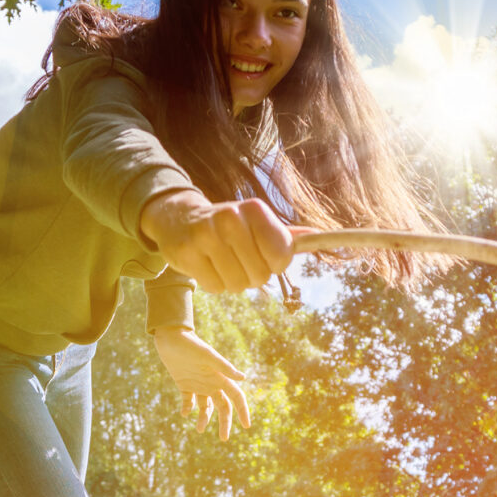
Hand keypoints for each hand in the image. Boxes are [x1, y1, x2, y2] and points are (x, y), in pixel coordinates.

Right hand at [139, 192, 295, 293]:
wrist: (179, 217)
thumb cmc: (228, 225)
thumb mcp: (256, 223)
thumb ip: (285, 235)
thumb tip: (317, 237)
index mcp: (254, 210)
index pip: (281, 256)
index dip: (275, 264)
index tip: (263, 255)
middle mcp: (231, 218)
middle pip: (260, 276)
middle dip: (252, 275)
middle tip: (238, 260)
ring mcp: (205, 235)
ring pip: (237, 285)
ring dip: (232, 282)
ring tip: (221, 262)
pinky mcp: (185, 253)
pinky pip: (214, 287)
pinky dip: (213, 283)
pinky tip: (206, 265)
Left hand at [150, 326, 251, 437]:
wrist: (171, 337)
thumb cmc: (191, 344)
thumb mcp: (207, 356)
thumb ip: (224, 367)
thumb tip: (243, 378)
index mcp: (220, 377)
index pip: (236, 397)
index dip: (243, 411)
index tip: (246, 426)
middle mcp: (211, 382)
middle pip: (223, 407)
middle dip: (225, 423)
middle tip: (224, 439)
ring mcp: (198, 384)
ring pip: (206, 407)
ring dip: (204, 419)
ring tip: (199, 430)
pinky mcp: (184, 384)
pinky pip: (189, 401)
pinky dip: (188, 409)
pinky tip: (184, 413)